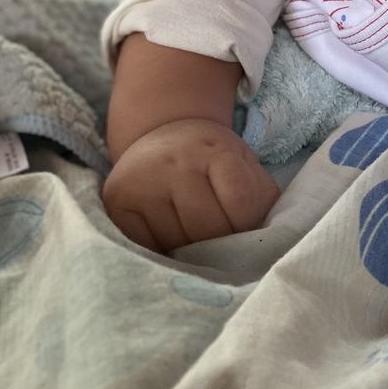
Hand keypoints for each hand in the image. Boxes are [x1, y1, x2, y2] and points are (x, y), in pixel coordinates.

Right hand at [102, 118, 279, 252]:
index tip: (246, 228)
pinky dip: (164, 253)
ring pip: (178, 244)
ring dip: (192, 253)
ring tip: (196, 239)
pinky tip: (171, 240)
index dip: (248, 226)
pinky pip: (148, 248)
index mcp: (214, 149)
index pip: (240, 205)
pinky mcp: (118, 204)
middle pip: (208, 229)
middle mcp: (174, 162)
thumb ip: (260, 199)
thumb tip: (269, 241)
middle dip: (221, 244)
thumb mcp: (244, 165)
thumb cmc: (211, 160)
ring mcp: (142, 182)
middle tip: (221, 242)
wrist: (163, 135)